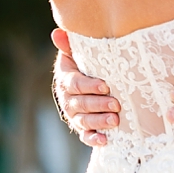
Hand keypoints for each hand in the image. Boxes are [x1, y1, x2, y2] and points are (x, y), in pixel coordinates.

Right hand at [51, 28, 119, 145]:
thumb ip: (68, 44)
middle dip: (98, 105)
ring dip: (99, 121)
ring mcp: (74, 115)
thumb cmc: (84, 64)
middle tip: (116, 104)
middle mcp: (67, 99)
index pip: (75, 84)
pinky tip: (105, 140)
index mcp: (66, 79)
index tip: (105, 86)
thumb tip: (57, 32)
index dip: (89, 86)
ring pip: (84, 121)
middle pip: (80, 104)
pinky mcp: (82, 128)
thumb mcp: (76, 53)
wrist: (85, 83)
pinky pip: (85, 136)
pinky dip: (94, 139)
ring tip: (115, 120)